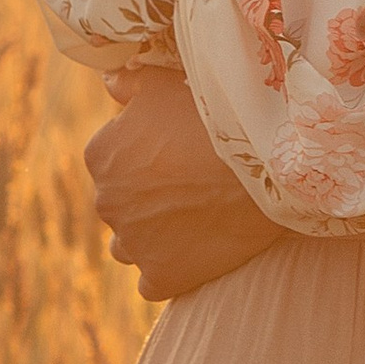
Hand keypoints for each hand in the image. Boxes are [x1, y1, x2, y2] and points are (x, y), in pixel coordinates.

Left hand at [83, 69, 285, 299]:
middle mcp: (106, 201)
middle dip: (146, 197)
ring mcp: (133, 243)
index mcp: (100, 154)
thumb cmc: (215, 119)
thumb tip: (108, 82)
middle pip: (120, 203)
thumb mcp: (165, 83)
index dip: (144, 157)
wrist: (264, 169)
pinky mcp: (161, 277)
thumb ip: (128, 81)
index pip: (111, 159)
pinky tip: (194, 254)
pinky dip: (168, 271)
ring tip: (190, 222)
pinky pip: (152, 282)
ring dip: (150, 236)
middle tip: (191, 185)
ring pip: (129, 245)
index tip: (177, 153)